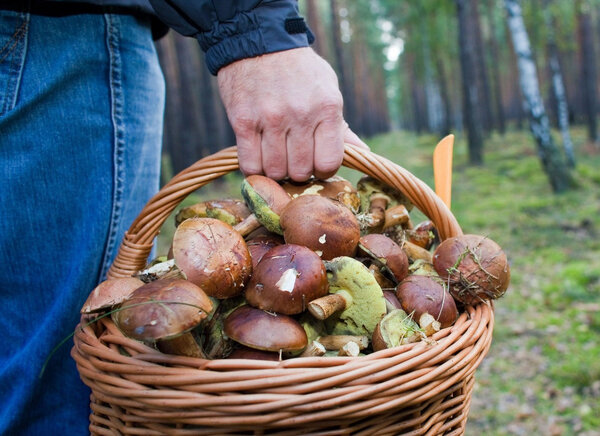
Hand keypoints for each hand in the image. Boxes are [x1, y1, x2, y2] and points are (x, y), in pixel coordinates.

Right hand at [217, 47, 367, 181]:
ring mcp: (270, 119)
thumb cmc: (299, 70)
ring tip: (276, 157)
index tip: (315, 163)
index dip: (323, 170)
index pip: (329, 163)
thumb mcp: (328, 90)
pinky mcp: (243, 122)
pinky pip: (250, 164)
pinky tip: (259, 158)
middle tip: (293, 159)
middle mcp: (300, 115)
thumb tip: (363, 153)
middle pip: (300, 171)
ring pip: (275, 171)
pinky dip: (255, 169)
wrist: (259, 41)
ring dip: (275, 170)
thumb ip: (341, 127)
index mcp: (327, 108)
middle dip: (298, 171)